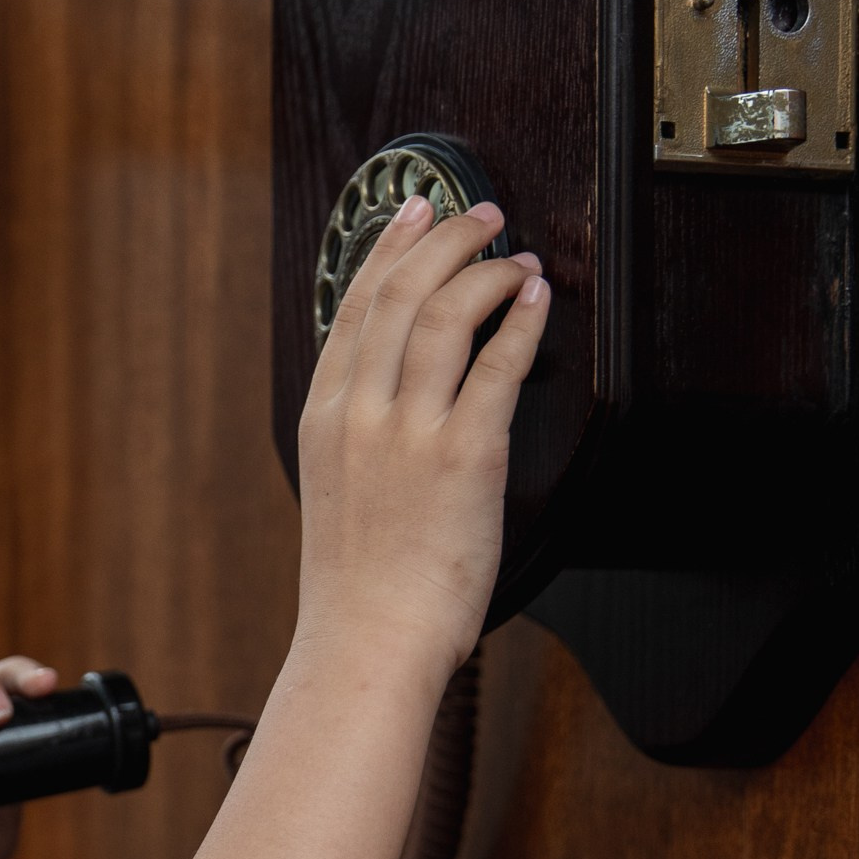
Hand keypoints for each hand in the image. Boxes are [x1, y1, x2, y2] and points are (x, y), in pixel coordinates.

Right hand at [295, 194, 547, 684]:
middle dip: (444, 239)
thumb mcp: (336, 495)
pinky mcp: (464, 456)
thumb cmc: (358, 589)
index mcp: (325, 419)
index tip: (412, 215)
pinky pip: (497, 364)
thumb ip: (358, 439)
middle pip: (400, 293)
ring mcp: (409, 432)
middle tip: (478, 215)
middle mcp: (360, 414)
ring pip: (446, 314)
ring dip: (486, 269)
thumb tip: (394, 401)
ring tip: (514, 255)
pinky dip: (520, 320)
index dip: (388, 249)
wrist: (367, 643)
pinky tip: (534, 301)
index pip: (354, 308)